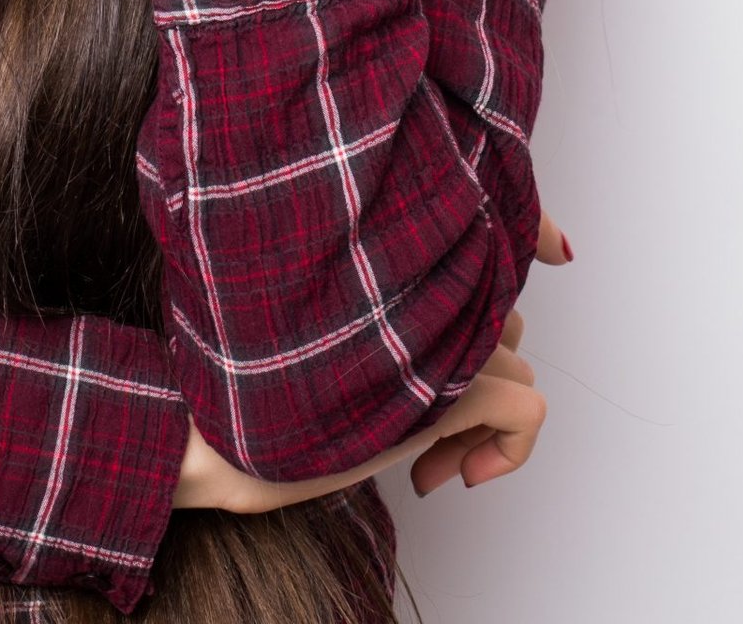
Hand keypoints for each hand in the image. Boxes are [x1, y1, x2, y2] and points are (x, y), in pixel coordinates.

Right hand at [173, 308, 544, 513]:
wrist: (215, 429)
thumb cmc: (249, 385)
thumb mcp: (321, 342)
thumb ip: (372, 316)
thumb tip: (412, 341)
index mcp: (384, 271)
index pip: (468, 268)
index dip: (464, 326)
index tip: (433, 381)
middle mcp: (418, 290)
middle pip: (497, 321)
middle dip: (475, 385)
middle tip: (422, 433)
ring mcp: (438, 337)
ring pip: (514, 368)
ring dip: (476, 425)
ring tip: (419, 456)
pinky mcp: (452, 389)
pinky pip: (527, 413)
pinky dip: (507, 452)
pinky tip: (446, 474)